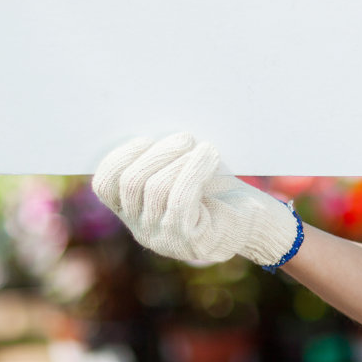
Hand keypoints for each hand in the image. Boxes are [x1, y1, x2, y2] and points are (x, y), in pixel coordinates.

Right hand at [92, 132, 299, 266]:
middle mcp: (141, 228)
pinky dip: (194, 172)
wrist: (256, 220)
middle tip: (184, 138)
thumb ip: (165, 155)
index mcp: (133, 210)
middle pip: (130, 183)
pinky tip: (210, 156)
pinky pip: (180, 201)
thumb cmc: (220, 189)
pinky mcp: (189, 240)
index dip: (120, 156)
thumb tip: (154, 120)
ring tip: (203, 147)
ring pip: (156, 190)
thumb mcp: (186, 168)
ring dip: (179, 160)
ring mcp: (163, 238)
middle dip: (156, 153)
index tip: (147, 137)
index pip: (105, 185)